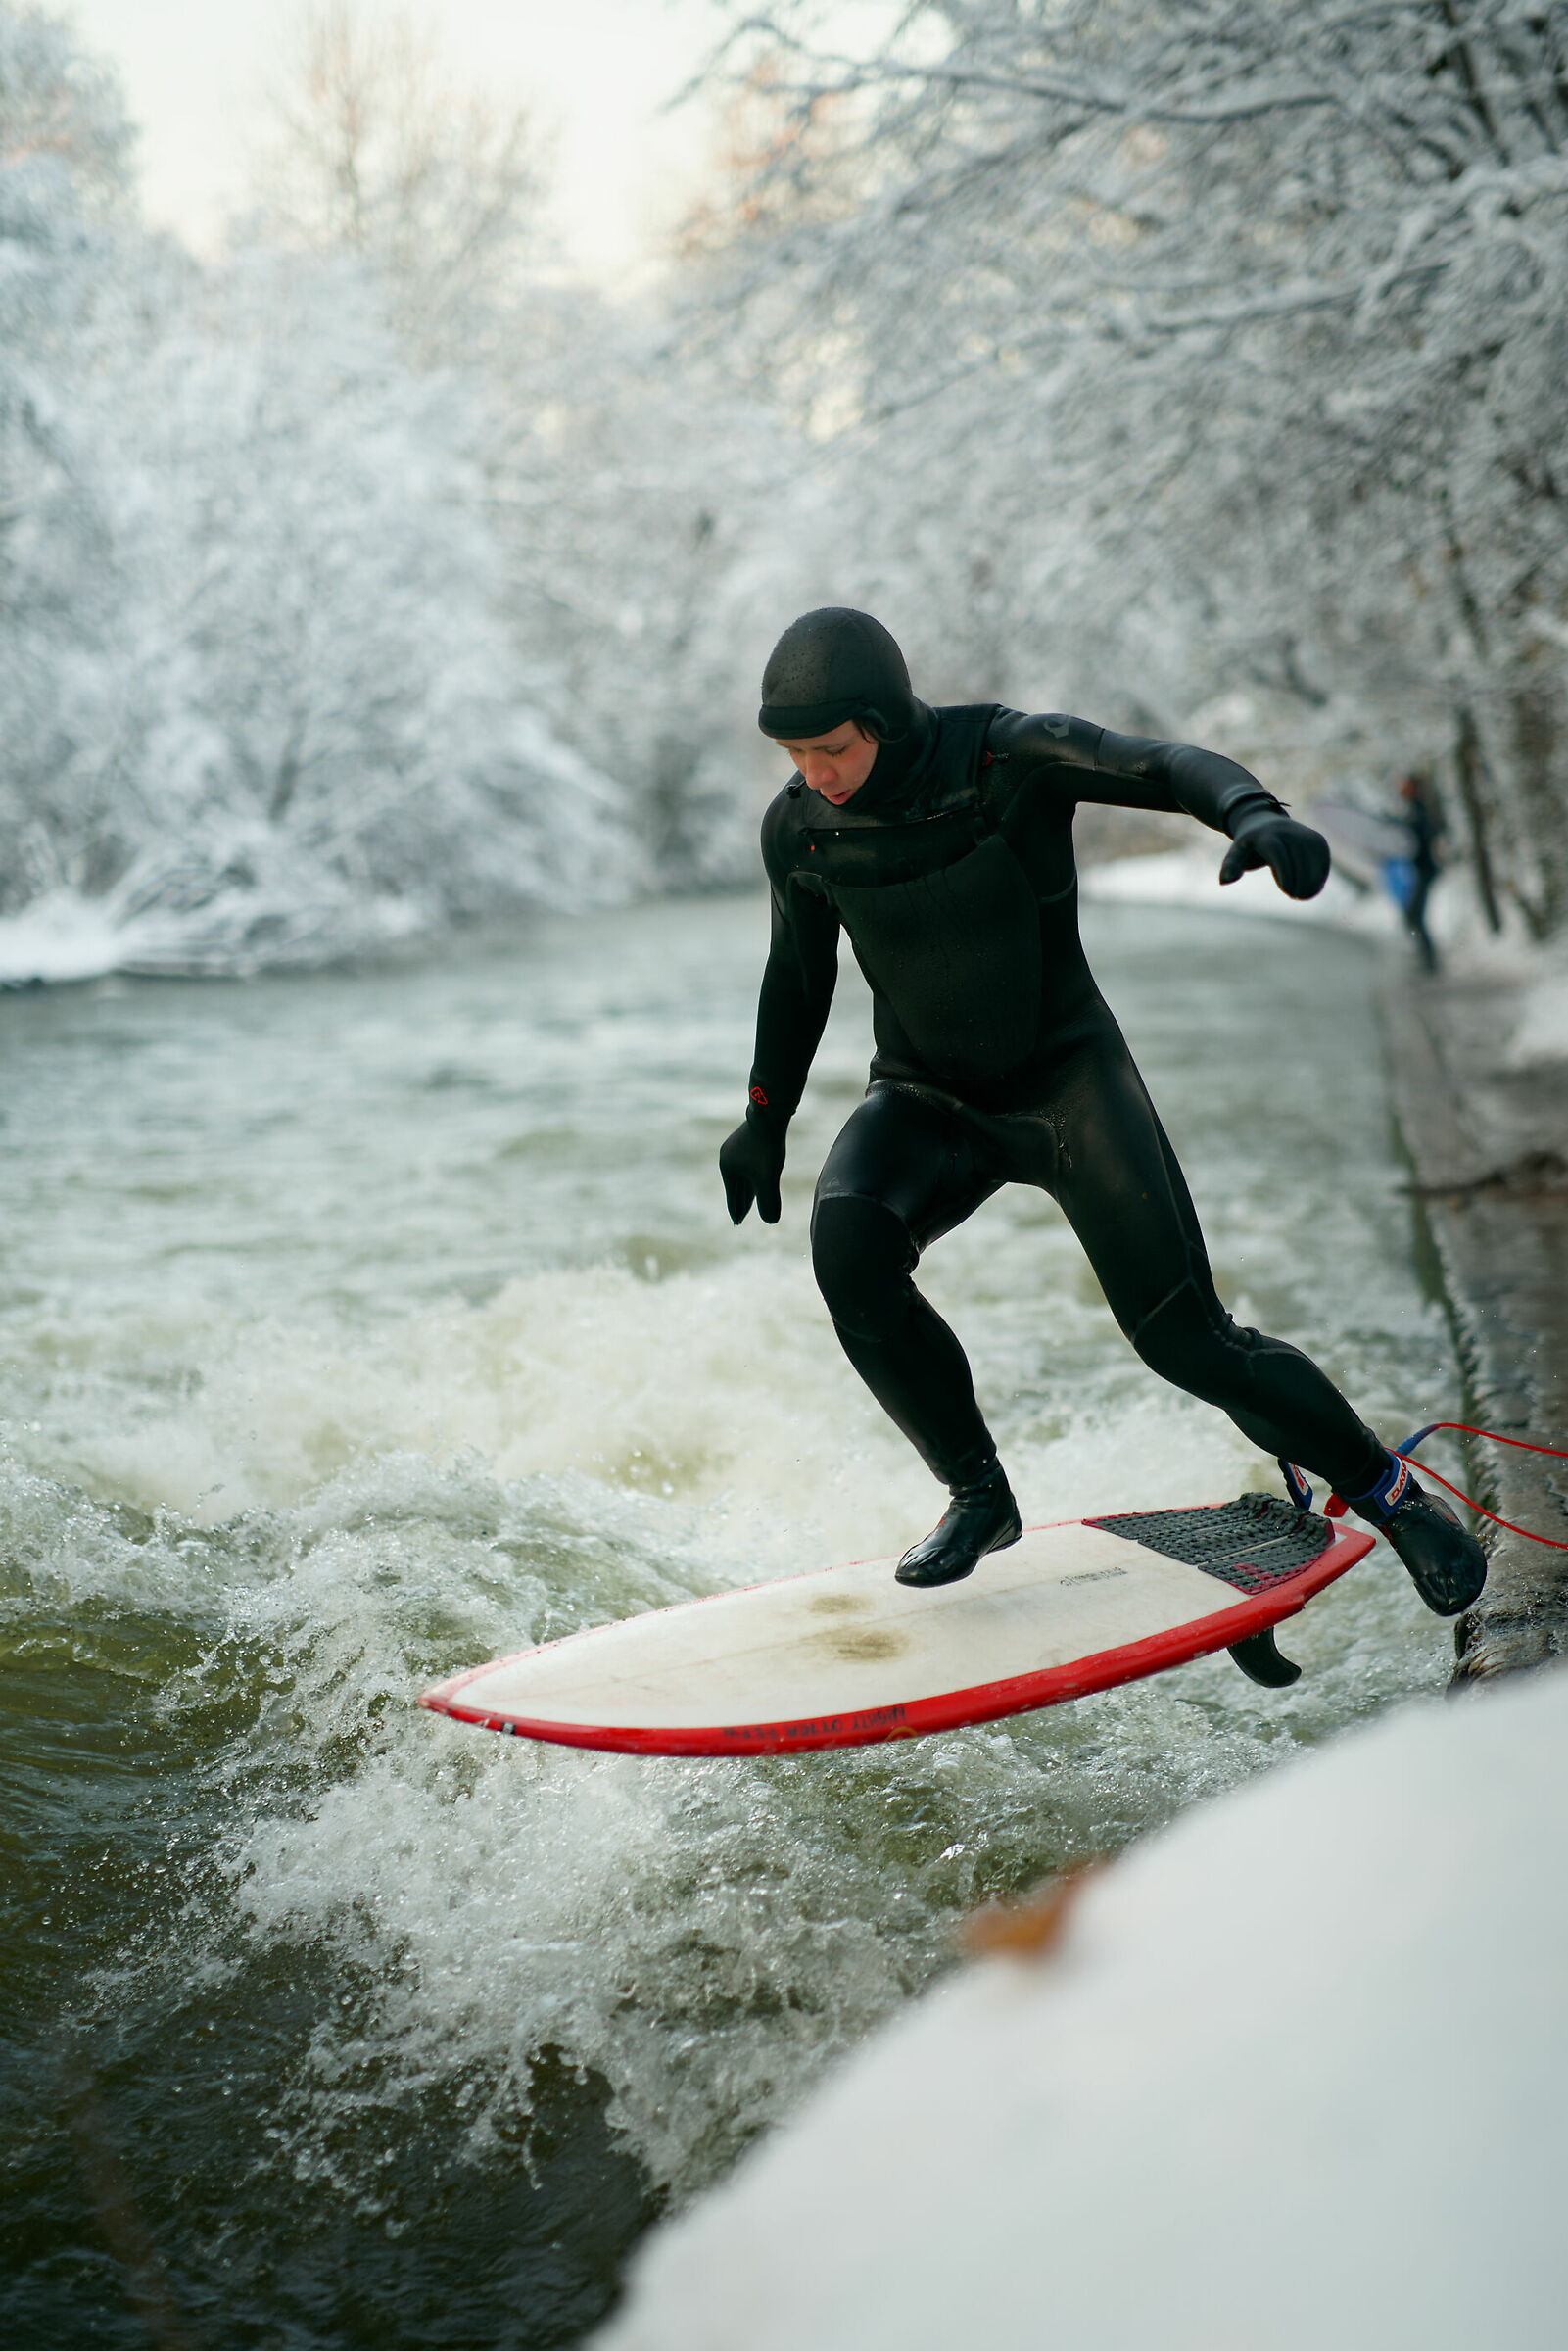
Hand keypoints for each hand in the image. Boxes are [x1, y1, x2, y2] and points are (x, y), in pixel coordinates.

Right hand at [720, 1109, 785, 1224]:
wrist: (769, 1114)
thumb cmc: (766, 1147)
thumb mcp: (768, 1178)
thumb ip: (768, 1200)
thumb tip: (771, 1222)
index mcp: (728, 1169)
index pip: (733, 1196)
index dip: (737, 1210)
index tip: (738, 1222)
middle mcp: (727, 1158)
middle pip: (736, 1187)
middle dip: (740, 1201)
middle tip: (741, 1217)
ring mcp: (735, 1148)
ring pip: (742, 1175)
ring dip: (746, 1188)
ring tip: (749, 1199)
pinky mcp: (746, 1139)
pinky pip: (748, 1164)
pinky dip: (752, 1175)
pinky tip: (756, 1175)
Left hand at [1219, 813, 1330, 899]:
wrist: (1264, 820)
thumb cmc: (1249, 844)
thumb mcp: (1237, 852)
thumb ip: (1232, 865)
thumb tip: (1224, 881)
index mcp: (1268, 836)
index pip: (1279, 855)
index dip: (1285, 874)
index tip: (1287, 892)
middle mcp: (1288, 831)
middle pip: (1298, 860)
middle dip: (1299, 882)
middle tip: (1295, 896)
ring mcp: (1305, 834)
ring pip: (1314, 860)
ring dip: (1312, 881)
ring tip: (1304, 895)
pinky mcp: (1317, 839)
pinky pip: (1323, 859)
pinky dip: (1320, 875)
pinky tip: (1314, 888)